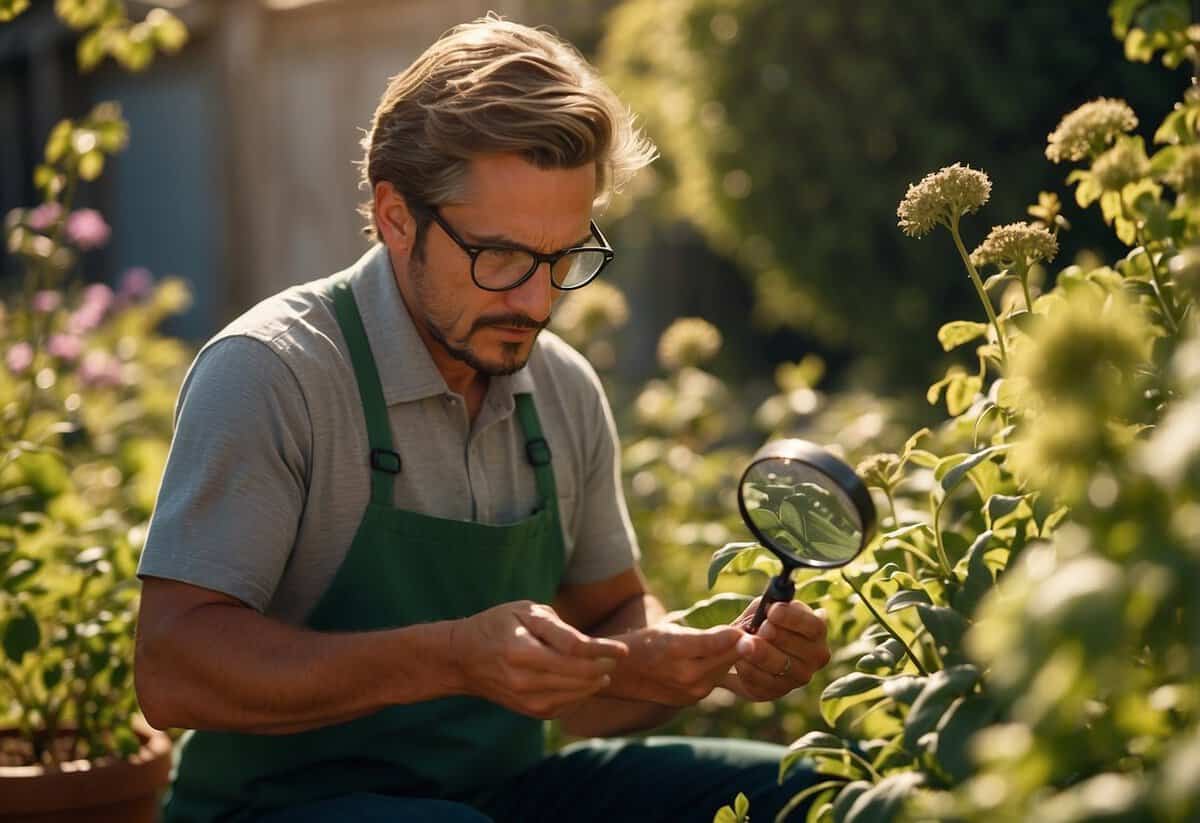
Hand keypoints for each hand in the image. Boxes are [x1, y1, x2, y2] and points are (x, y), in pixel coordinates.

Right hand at [450, 600, 628, 719]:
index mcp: (521, 650)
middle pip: (579, 676)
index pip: (574, 653)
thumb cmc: (497, 626)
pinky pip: (564, 706)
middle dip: (603, 667)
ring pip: (574, 694)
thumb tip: (589, 646)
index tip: (623, 650)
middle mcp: (523, 678)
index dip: (603, 651)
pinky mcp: (528, 710)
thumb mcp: (524, 611)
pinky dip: (579, 694)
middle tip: (616, 658)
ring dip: (595, 682)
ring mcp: (525, 698)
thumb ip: (558, 628)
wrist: (463, 658)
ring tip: (604, 669)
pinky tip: (584, 682)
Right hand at [604, 622, 748, 705]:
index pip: (719, 641)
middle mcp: (686, 674)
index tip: (755, 624)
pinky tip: (725, 656)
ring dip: (734, 656)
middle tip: (758, 628)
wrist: (623, 673)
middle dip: (743, 642)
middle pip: (728, 656)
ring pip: (724, 669)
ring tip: (744, 640)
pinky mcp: (692, 700)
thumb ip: (706, 634)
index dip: (740, 633)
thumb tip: (740, 632)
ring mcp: (691, 691)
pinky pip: (714, 680)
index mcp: (678, 649)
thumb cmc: (648, 642)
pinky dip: (720, 668)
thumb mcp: (673, 628)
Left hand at [723, 598, 830, 701]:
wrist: (748, 647)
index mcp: (816, 630)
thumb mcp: (765, 607)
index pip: (814, 625)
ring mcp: (798, 677)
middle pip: (800, 649)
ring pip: (781, 666)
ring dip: (761, 655)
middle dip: (776, 637)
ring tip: (744, 644)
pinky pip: (763, 683)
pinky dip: (749, 670)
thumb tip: (766, 608)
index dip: (793, 618)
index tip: (772, 611)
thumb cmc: (762, 620)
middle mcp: (814, 656)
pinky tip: (739, 661)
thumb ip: (767, 606)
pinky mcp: (777, 691)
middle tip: (759, 630)